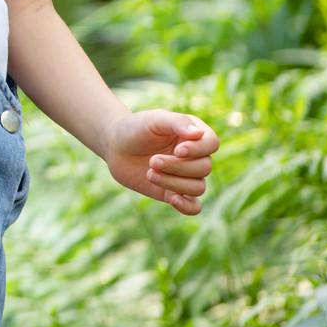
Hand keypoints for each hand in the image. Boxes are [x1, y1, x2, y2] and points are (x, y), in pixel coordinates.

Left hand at [100, 109, 219, 215]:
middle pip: (204, 168)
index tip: (177, 150)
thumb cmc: (135, 128)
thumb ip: (176, 122)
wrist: (114, 146)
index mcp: (194, 135)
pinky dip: (188, 207)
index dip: (199, 150)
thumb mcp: (154, 119)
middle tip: (152, 160)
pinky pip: (194, 207)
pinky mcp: (174, 193)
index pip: (212, 143)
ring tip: (150, 172)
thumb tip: (198, 134)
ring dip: (174, 182)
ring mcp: (186, 176)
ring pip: (198, 187)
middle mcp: (195, 156)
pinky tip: (173, 200)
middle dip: (177, 166)